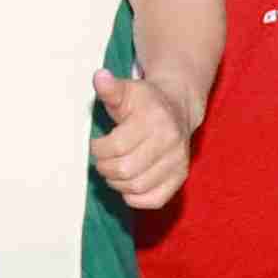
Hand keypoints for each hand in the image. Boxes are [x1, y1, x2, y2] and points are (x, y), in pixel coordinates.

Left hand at [90, 61, 196, 211]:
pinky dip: (135, 198)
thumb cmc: (144, 101)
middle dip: (105, 167)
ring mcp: (178, 161)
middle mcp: (171, 142)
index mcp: (155, 120)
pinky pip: (154, 200)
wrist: (177, 107)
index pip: (117, 147)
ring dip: (116, 183)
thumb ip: (111, 89)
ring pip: (136, 187)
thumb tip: (100, 77)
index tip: (97, 144)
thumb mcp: (126, 91)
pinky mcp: (180, 177)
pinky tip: (127, 183)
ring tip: (113, 169)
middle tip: (103, 159)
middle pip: (124, 170)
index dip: (99, 149)